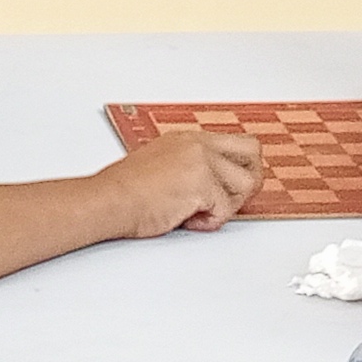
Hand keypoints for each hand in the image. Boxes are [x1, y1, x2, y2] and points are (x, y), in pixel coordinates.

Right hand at [100, 129, 263, 235]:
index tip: (230, 187)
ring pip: (245, 184)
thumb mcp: (162, 165)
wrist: (109, 201)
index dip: (239, 168)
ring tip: (200, 211)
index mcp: (189, 139)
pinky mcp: (201, 184)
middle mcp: (198, 145)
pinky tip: (188, 220)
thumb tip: (213, 186)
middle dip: (248, 179)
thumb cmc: (126, 191)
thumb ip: (191, 168)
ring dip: (227, 205)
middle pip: (253, 151)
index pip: (236, 143)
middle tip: (228, 199)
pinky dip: (209, 222)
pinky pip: (225, 210)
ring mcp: (201, 162)